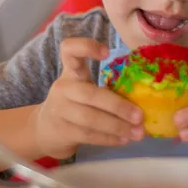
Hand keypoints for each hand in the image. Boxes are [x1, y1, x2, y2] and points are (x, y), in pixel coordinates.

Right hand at [32, 38, 143, 158]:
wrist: (46, 129)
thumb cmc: (74, 103)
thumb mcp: (84, 89)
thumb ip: (106, 88)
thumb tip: (142, 98)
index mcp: (71, 72)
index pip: (69, 50)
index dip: (86, 47)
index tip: (107, 52)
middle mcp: (63, 88)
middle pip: (90, 94)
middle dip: (117, 105)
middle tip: (139, 115)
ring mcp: (60, 110)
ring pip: (90, 119)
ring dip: (117, 126)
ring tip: (138, 133)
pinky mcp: (62, 131)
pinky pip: (89, 135)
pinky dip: (109, 138)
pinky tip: (124, 140)